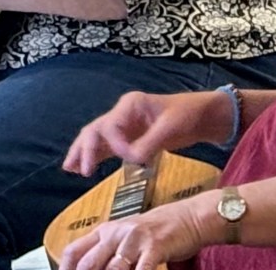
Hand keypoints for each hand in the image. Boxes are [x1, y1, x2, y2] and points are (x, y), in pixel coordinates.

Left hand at [60, 191, 217, 269]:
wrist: (191, 217)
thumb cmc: (159, 230)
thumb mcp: (128, 235)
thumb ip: (108, 250)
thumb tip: (90, 267)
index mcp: (107, 230)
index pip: (75, 251)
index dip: (65, 269)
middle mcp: (118, 233)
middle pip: (89, 264)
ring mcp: (135, 239)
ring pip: (113, 269)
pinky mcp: (154, 247)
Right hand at [65, 91, 229, 176]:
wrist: (205, 116)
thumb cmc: (189, 115)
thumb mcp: (171, 127)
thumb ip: (149, 143)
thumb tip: (131, 159)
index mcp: (130, 105)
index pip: (111, 126)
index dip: (116, 145)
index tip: (130, 158)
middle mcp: (123, 114)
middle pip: (95, 130)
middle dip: (85, 149)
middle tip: (79, 170)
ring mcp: (125, 126)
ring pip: (97, 139)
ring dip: (84, 153)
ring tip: (70, 169)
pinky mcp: (131, 138)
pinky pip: (108, 147)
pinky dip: (96, 156)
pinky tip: (83, 168)